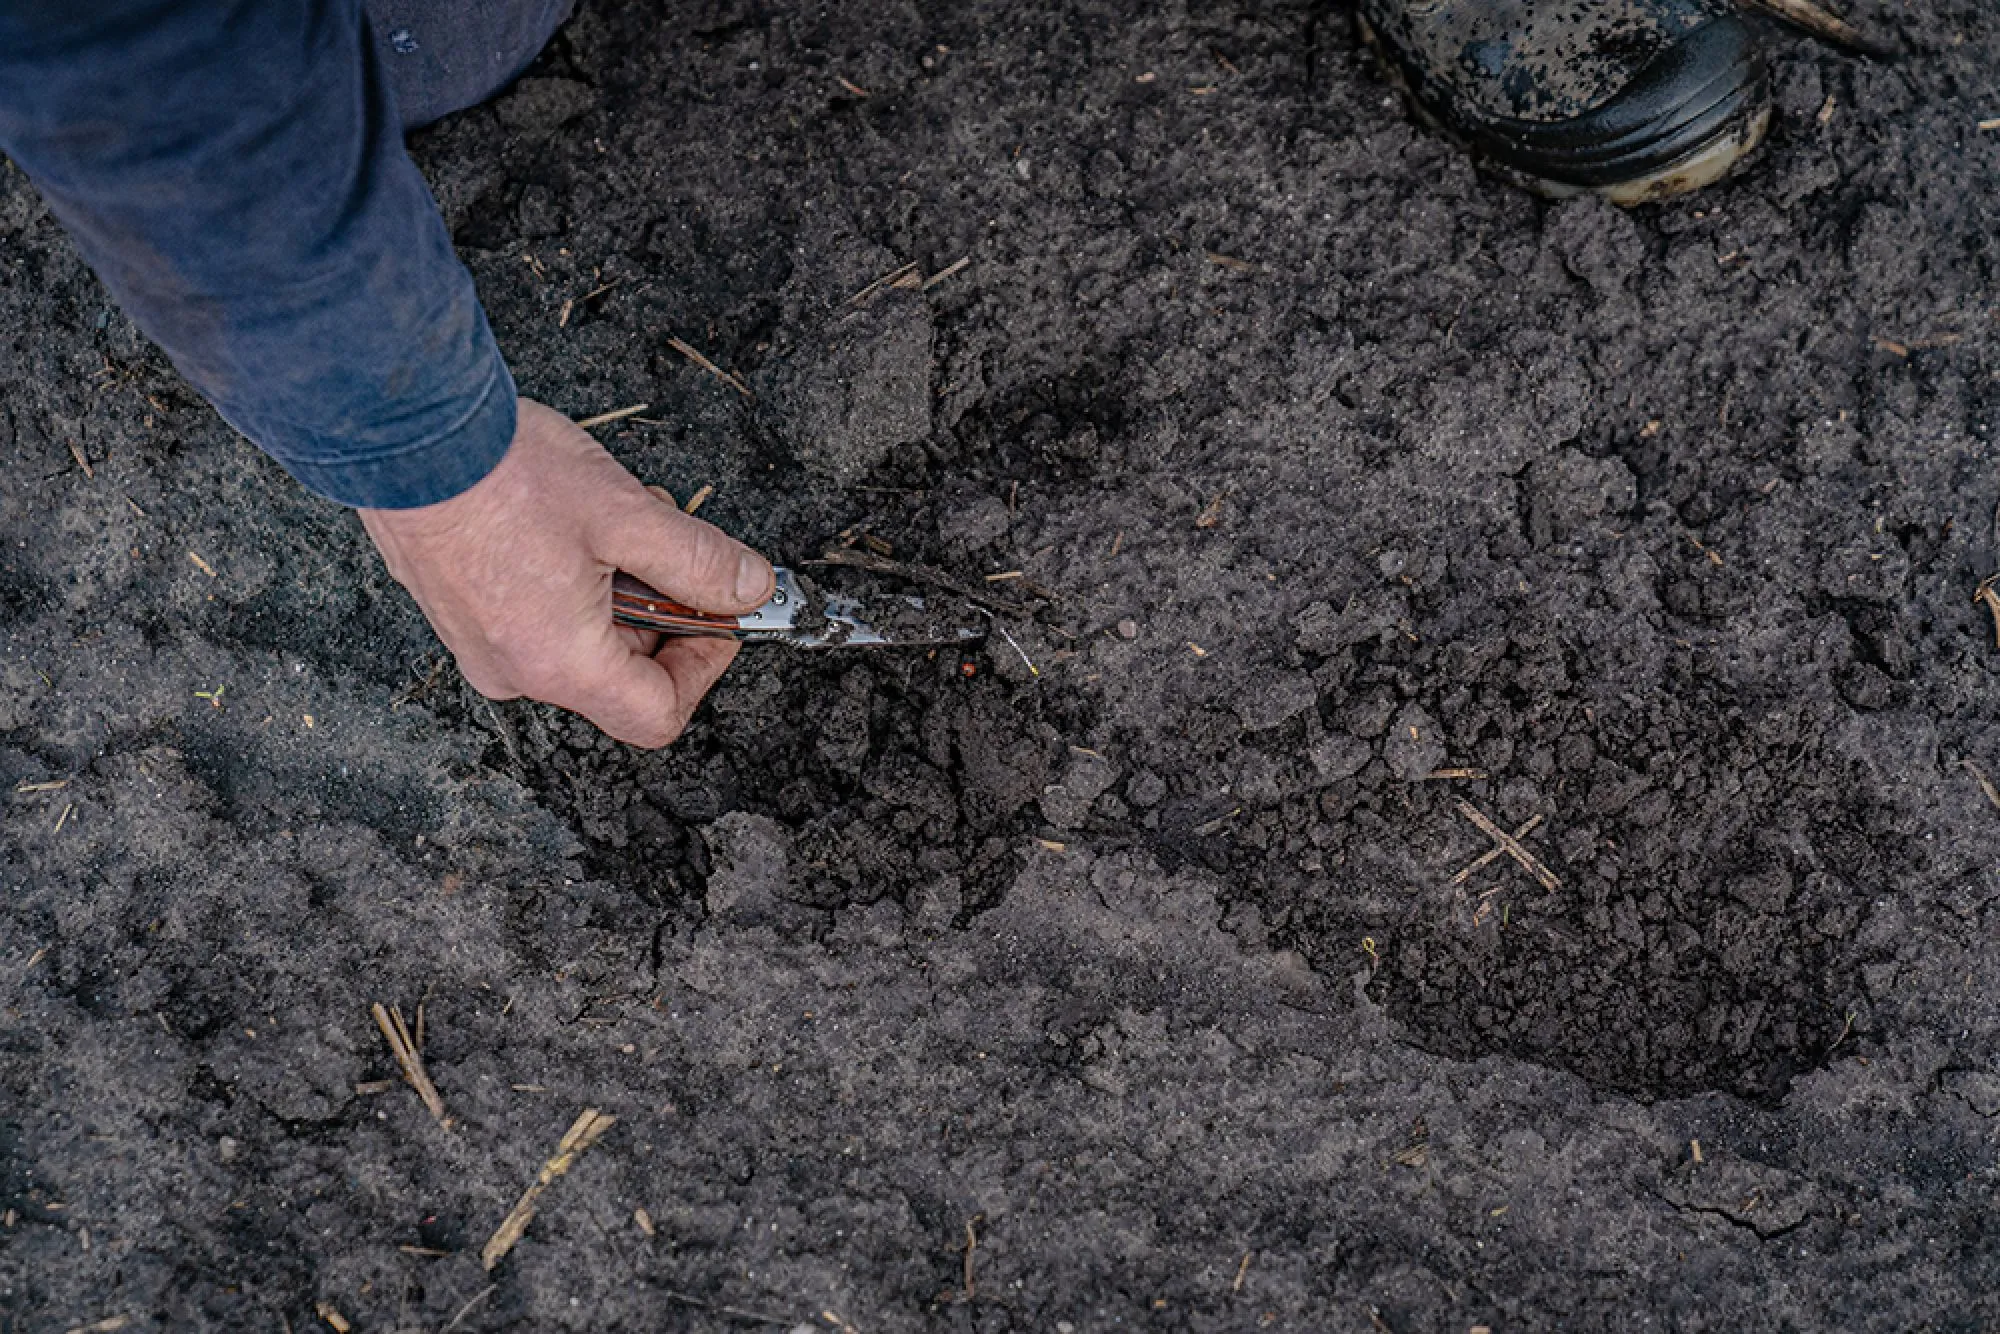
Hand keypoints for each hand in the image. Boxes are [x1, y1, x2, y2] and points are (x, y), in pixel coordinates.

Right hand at [359, 398, 773, 746]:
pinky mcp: (459, 610)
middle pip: (621, 674)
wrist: (398, 431)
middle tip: (669, 541)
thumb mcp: (627, 514)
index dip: (705, 665)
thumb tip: (748, 587)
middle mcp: (515, 670)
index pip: (658, 715)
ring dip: (619, 584)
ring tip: (616, 515)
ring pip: (581, 638)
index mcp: (560, 664)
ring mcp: (480, 643)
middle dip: (661, 608)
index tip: (720, 614)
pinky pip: (537, 615)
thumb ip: (698, 561)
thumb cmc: (499, 474)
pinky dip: (573, 577)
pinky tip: (572, 518)